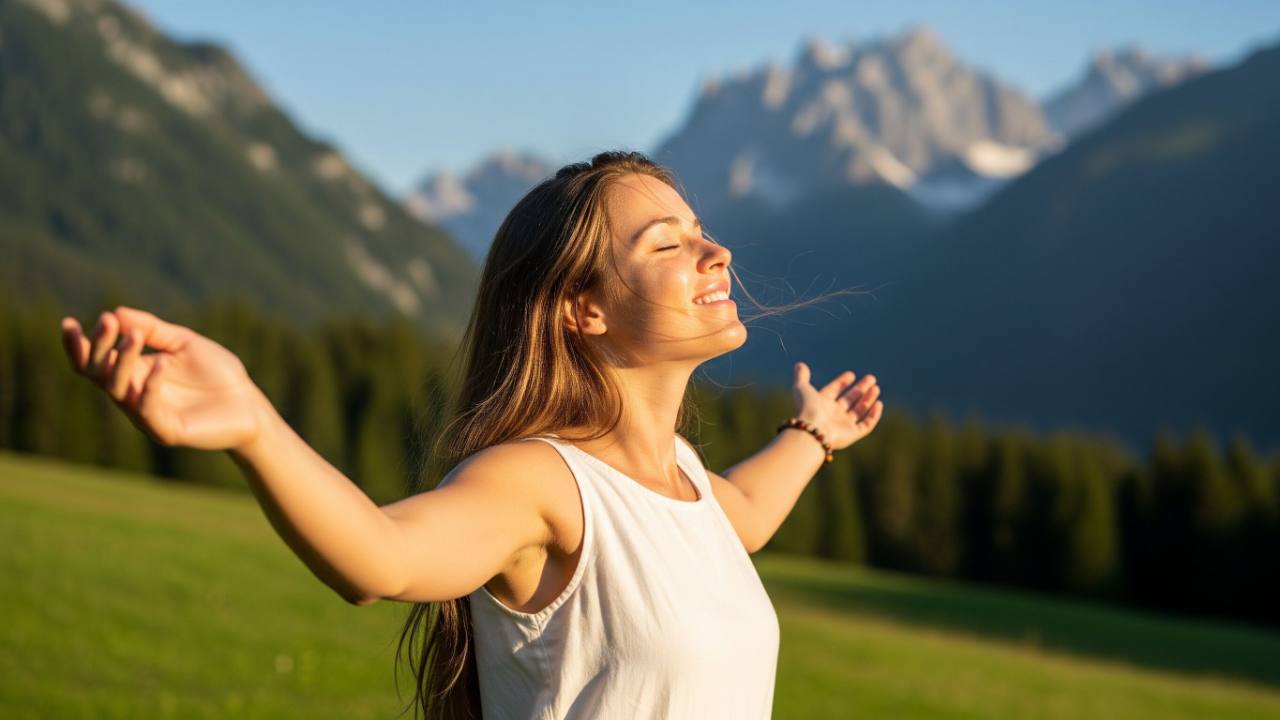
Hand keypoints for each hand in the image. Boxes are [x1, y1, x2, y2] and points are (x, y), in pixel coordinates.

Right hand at [60, 306, 268, 450]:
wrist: (248, 404)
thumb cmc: (217, 373)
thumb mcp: (184, 342)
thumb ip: (152, 330)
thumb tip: (117, 312)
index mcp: (134, 372)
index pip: (95, 361)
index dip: (79, 346)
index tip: (69, 323)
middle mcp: (133, 394)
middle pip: (97, 374)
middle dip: (98, 347)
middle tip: (107, 322)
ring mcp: (147, 414)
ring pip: (116, 389)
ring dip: (121, 360)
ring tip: (132, 336)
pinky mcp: (165, 430)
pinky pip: (146, 410)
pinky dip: (150, 386)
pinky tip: (160, 364)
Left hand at [791, 362, 882, 450]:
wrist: (813, 429)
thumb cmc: (807, 408)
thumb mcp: (802, 388)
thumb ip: (801, 377)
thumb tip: (799, 364)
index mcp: (821, 404)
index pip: (834, 391)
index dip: (842, 382)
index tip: (852, 374)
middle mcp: (832, 415)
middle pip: (849, 400)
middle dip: (860, 389)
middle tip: (871, 378)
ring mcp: (843, 426)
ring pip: (859, 410)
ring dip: (868, 399)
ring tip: (876, 387)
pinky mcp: (852, 434)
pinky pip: (866, 425)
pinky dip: (873, 415)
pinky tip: (878, 403)